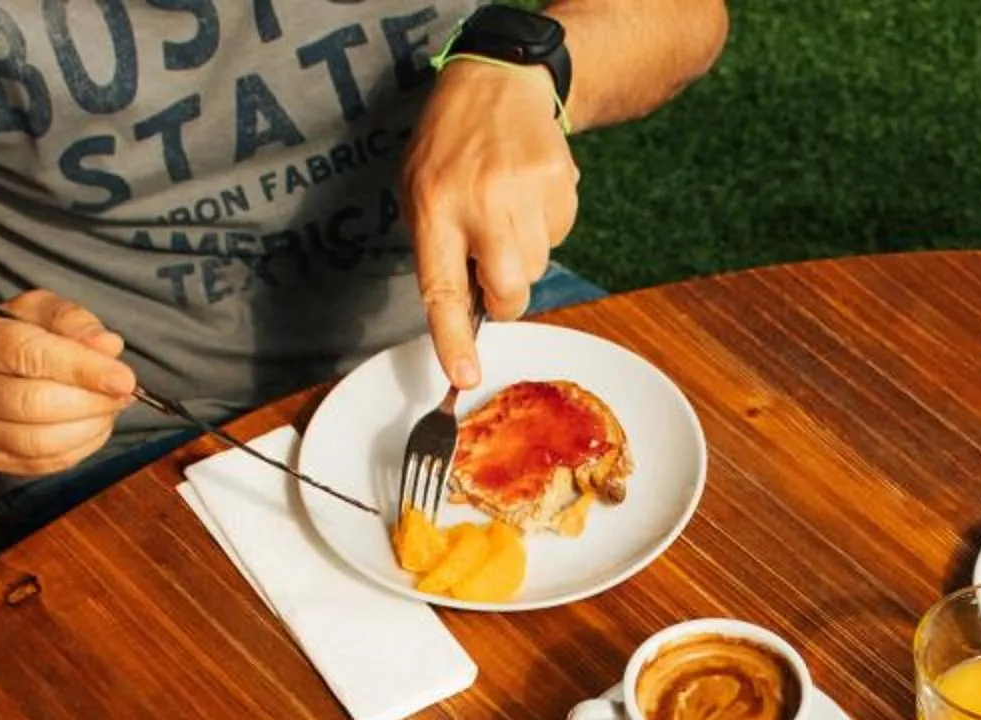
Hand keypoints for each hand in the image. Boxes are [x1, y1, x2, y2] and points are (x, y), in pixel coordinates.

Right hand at [0, 290, 136, 476]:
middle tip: (124, 393)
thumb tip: (109, 346)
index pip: (30, 354)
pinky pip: (48, 463)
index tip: (125, 379)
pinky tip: (94, 425)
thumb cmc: (7, 335)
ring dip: (91, 427)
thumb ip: (72, 320)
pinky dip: (82, 446)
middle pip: (36, 404)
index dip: (82, 369)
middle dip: (92, 402)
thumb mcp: (35, 310)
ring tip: (110, 407)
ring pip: (42, 442)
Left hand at [405, 60, 580, 389]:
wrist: (499, 81)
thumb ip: (439, 250)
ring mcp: (525, 190)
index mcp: (434, 207)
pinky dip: (546, 225)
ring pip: (537, 266)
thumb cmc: (450, 145)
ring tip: (507, 208)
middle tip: (493, 272)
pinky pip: (560, 234)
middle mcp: (480, 201)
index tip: (464, 377)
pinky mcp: (560, 182)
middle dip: (505, 298)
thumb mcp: (419, 191)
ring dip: (524, 253)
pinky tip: (528, 192)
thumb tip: (466, 314)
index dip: (454, 339)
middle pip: (509, 290)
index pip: (444, 288)